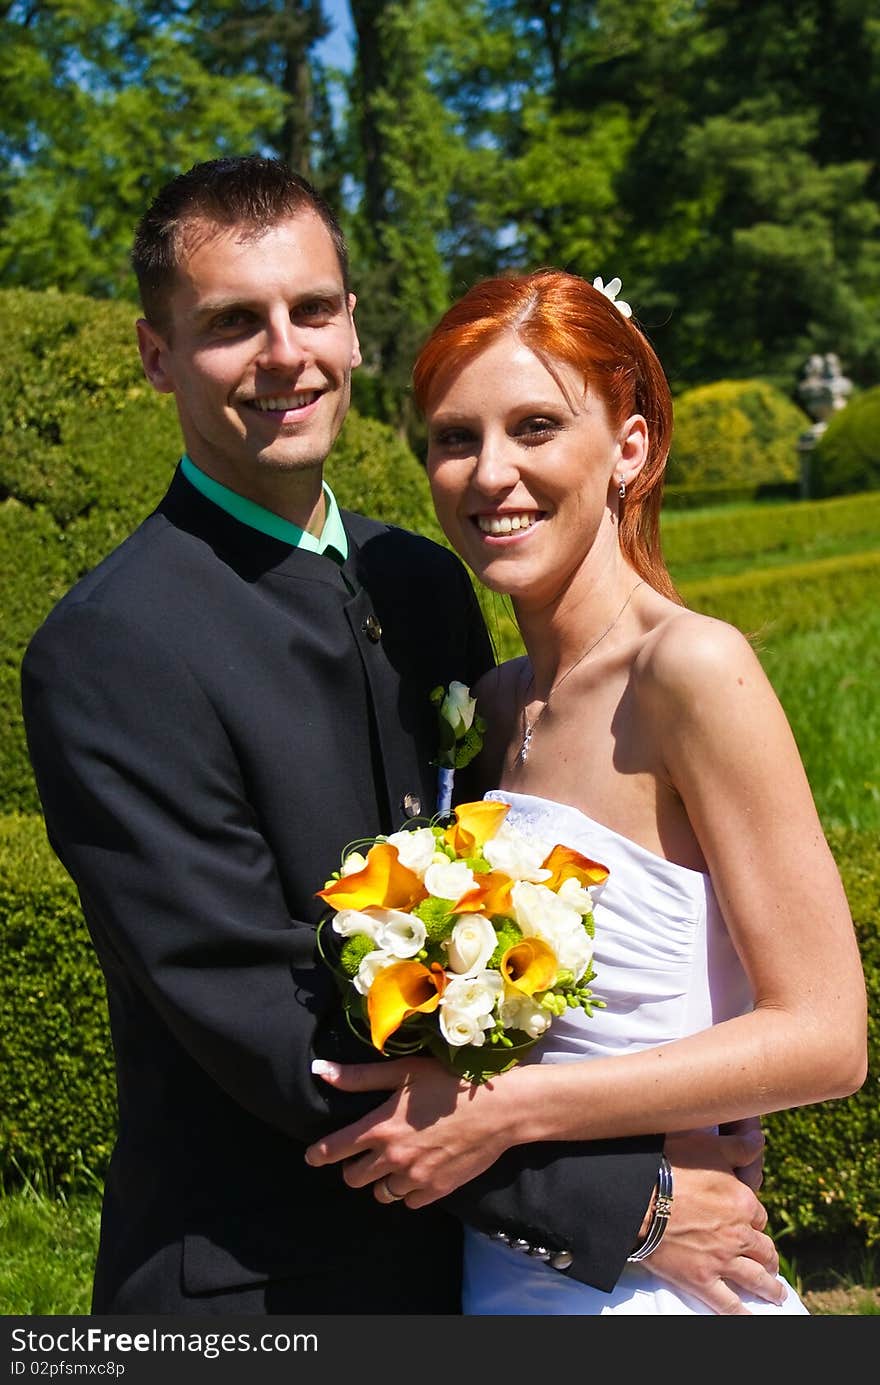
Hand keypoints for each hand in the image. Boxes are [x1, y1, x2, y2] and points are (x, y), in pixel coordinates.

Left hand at [305, 1057, 510, 1205]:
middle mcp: (393, 1158)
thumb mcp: (404, 1072)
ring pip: (381, 1193)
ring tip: (394, 1162)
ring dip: (381, 1180)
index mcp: (381, 1128)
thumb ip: (359, 1077)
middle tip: (364, 1154)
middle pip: (353, 1178)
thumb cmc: (449, 1083)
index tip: (312, 1156)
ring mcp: (415, 1178)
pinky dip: (408, 1190)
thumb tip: (319, 1070)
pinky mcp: (436, 1191)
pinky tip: (418, 1170)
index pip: (334, 1149)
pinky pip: (408, 1201)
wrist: (499, 1109)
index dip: (318, 1154)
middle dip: (353, 1167)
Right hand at [644, 1129, 785, 1314]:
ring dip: (769, 1288)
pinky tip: (750, 1317)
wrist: (638, 1197)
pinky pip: (728, 1303)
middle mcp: (738, 1234)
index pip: (759, 1216)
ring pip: (755, 1278)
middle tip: (771, 1263)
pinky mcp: (700, 1280)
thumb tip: (759, 1140)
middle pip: (763, 1249)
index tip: (751, 1224)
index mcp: (743, 1202)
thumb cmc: (670, 1166)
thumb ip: (738, 1147)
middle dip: (769, 1257)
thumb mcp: (708, 1147)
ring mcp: (721, 1260)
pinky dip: (742, 1313)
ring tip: (776, 1294)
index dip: (755, 1220)